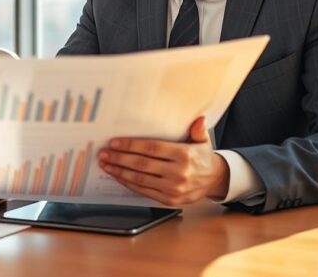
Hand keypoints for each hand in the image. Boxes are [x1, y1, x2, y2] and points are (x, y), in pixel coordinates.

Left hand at [98, 116, 229, 206]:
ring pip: (140, 179)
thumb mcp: (203, 141)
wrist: (214, 181)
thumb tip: (198, 118)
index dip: (131, 145)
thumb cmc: (202, 158)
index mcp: (184, 155)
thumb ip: (198, 130)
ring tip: (105, 165)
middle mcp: (178, 173)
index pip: (151, 148)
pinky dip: (129, 184)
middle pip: (142, 164)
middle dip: (119, 158)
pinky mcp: (169, 200)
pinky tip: (118, 176)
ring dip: (120, 172)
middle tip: (103, 154)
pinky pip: (144, 191)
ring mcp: (173, 188)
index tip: (114, 143)